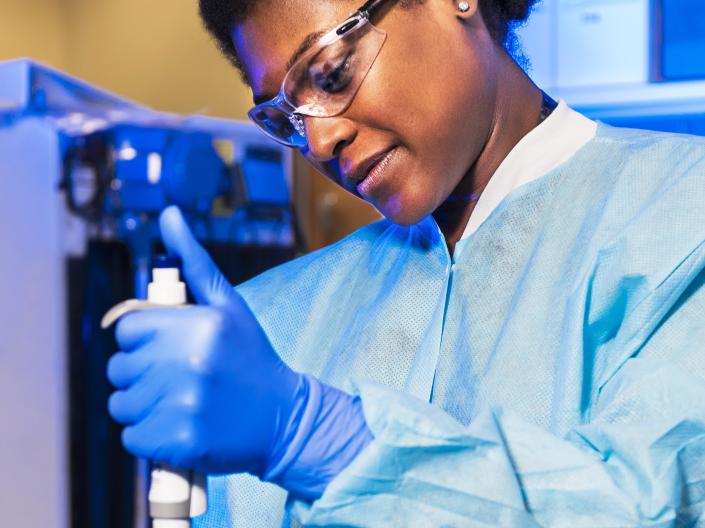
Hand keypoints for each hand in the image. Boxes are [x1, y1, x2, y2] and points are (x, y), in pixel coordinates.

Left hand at [107, 206, 301, 475]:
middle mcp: (189, 362)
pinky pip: (131, 438)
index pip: (126, 329)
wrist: (283, 417)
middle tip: (180, 378)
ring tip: (181, 402)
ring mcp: (183, 405)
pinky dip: (150, 437)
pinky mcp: (179, 443)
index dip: (144, 340)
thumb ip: (193, 262)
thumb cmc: (250, 357)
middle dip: (142, 373)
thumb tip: (169, 214)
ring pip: (121, 404)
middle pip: (119, 367)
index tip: (171, 349)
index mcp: (198, 325)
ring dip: (143, 406)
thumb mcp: (227, 305)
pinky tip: (181, 426)